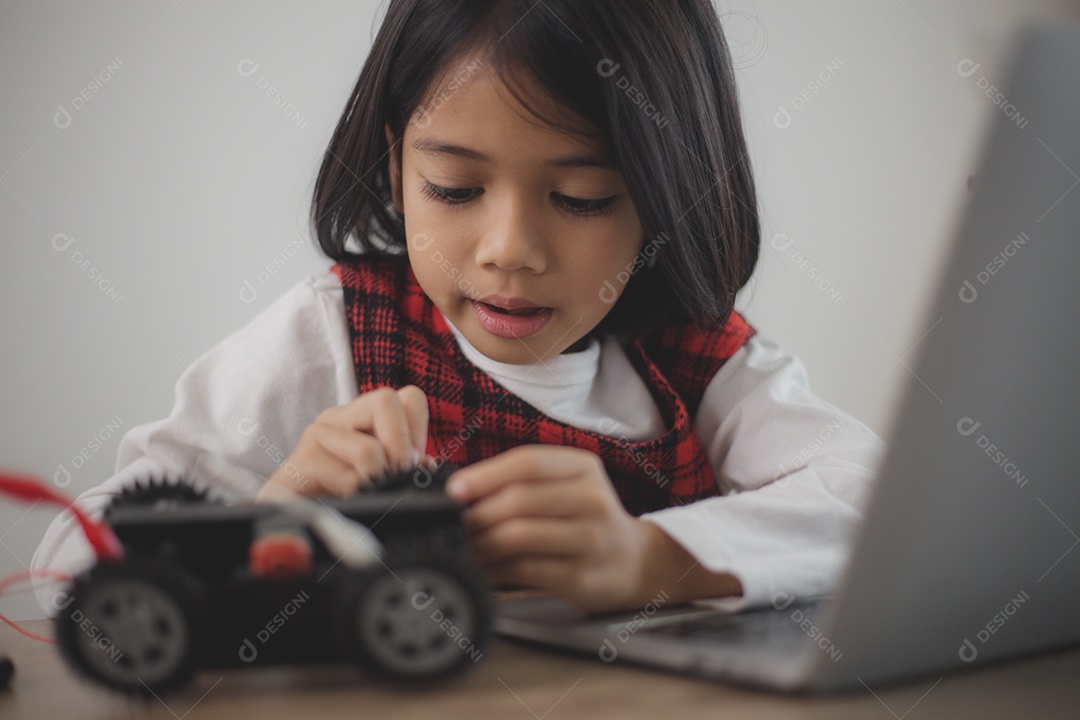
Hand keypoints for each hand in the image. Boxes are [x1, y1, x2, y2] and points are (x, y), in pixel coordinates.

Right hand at [256, 386, 427, 500]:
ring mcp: (316, 436)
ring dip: (377, 480)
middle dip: (401, 444)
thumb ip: (405, 466)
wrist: (292, 524)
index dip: (418, 429)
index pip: (409, 398)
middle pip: (387, 399)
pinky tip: (348, 503)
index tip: (415, 464)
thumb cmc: (340, 498)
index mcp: (363, 417)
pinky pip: (344, 478)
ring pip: (367, 449)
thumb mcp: (380, 478)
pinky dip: (355, 496)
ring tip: (370, 496)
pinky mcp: (299, 464)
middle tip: (398, 476)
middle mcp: (339, 418)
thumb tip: (426, 465)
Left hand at [445, 445, 656, 612]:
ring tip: (463, 546)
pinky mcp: (582, 576)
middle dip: (477, 514)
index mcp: (583, 467)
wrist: (633, 561)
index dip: (486, 475)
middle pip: (520, 500)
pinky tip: (484, 567)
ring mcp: (590, 539)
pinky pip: (525, 570)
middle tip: (452, 523)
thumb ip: (521, 481)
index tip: (453, 489)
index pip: (528, 462)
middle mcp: (591, 499)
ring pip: (519, 536)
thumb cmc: (584, 518)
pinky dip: (495, 569)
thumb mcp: (566, 485)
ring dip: (481, 543)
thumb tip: (460, 490)